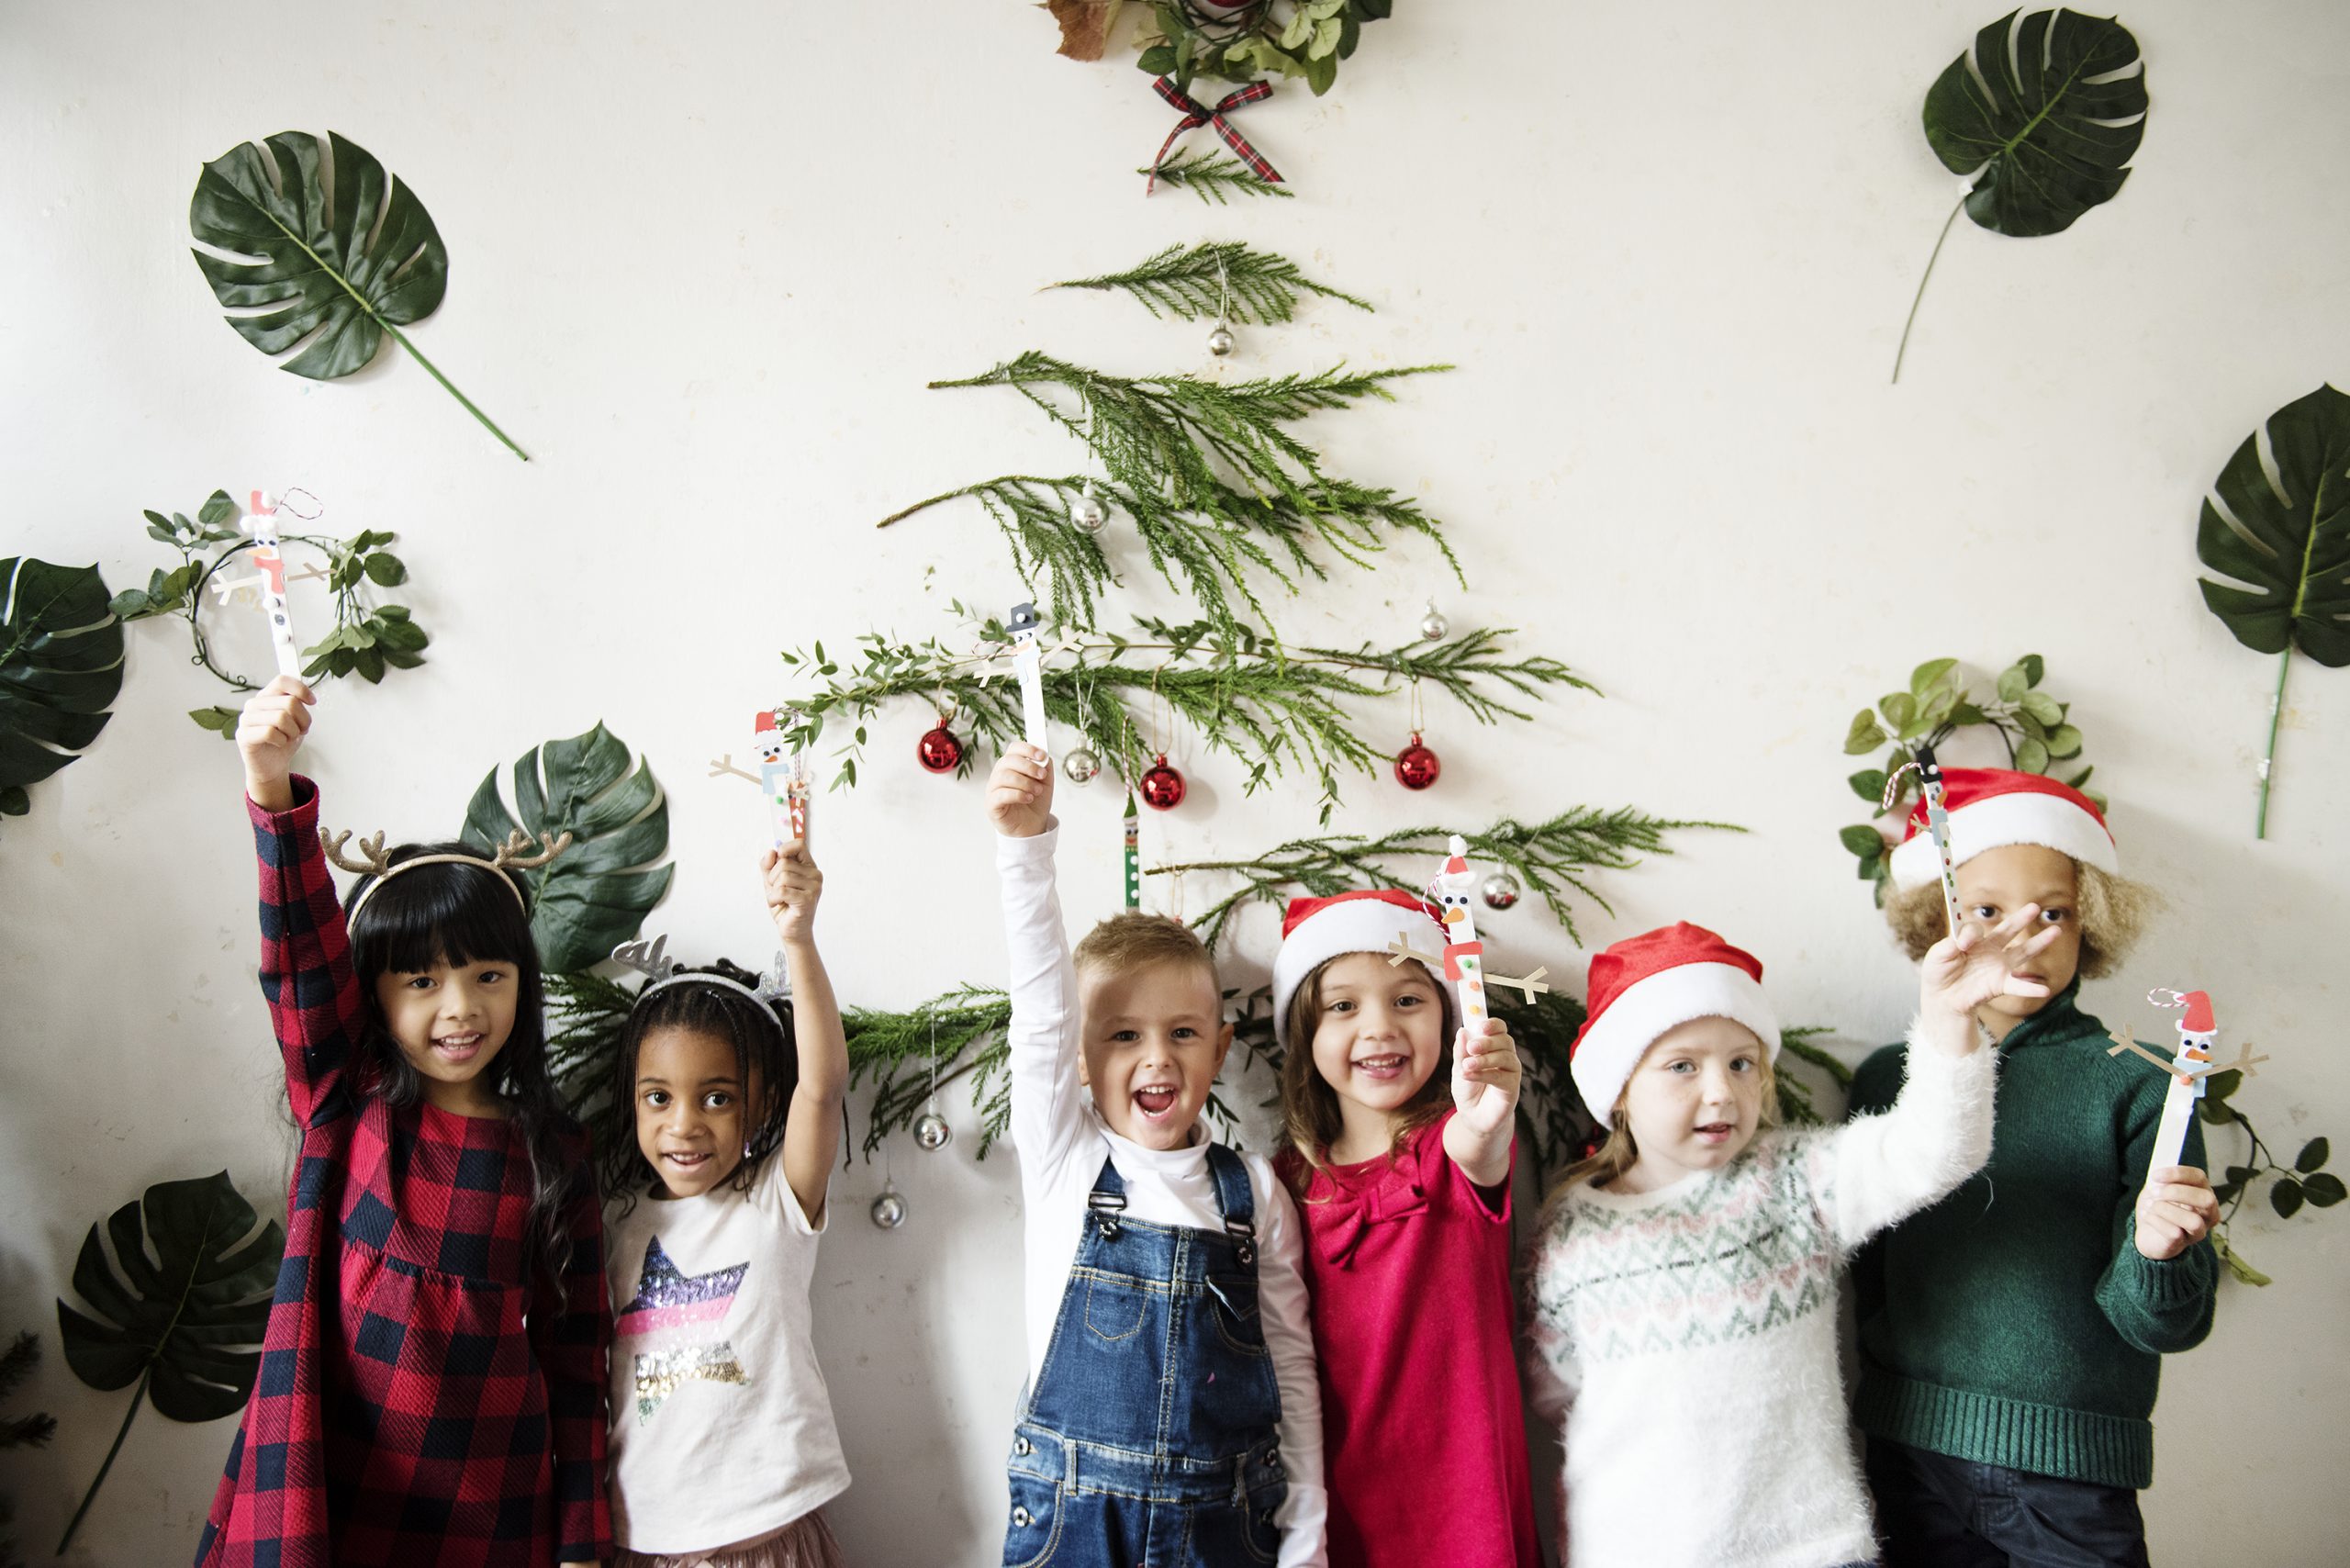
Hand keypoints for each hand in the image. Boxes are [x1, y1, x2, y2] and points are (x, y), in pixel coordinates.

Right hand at [236, 675, 313, 810]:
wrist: (272, 765)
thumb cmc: (284, 740)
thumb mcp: (296, 720)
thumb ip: (298, 705)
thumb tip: (307, 697)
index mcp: (267, 696)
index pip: (282, 681)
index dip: (301, 689)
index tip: (312, 702)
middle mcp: (254, 704)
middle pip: (289, 702)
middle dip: (304, 719)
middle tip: (301, 730)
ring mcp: (246, 719)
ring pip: (281, 717)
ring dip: (293, 731)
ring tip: (289, 737)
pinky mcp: (243, 736)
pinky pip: (270, 732)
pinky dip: (281, 740)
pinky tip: (279, 743)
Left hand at [762, 841, 822, 945]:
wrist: (792, 931)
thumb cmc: (785, 906)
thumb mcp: (772, 882)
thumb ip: (769, 866)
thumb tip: (771, 852)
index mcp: (809, 867)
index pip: (799, 845)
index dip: (784, 849)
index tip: (777, 860)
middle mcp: (815, 875)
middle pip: (784, 862)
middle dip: (772, 877)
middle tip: (776, 890)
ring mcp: (814, 887)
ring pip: (782, 876)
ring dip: (772, 890)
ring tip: (778, 899)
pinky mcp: (807, 899)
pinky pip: (782, 890)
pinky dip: (773, 898)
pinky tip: (778, 904)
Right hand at [986, 743, 1052, 837]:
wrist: (1032, 827)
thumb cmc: (1035, 803)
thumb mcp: (1045, 783)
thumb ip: (1045, 767)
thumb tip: (1044, 756)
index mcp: (1011, 766)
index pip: (1014, 749)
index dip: (1027, 749)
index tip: (1041, 756)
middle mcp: (999, 775)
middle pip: (1008, 760)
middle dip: (1028, 766)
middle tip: (1041, 776)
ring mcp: (993, 789)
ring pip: (1003, 776)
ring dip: (1024, 782)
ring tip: (1036, 791)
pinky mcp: (991, 805)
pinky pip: (1000, 794)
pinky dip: (1018, 794)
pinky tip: (1028, 798)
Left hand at [1452, 1017, 1521, 1133]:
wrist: (1472, 1115)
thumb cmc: (1468, 1089)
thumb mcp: (1459, 1068)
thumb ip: (1461, 1051)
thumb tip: (1462, 1030)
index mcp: (1493, 1046)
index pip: (1499, 1028)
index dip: (1492, 1023)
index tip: (1480, 1025)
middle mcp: (1506, 1055)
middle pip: (1504, 1040)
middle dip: (1487, 1042)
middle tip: (1470, 1048)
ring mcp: (1511, 1071)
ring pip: (1504, 1057)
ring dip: (1484, 1060)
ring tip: (1466, 1066)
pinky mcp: (1512, 1087)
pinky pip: (1501, 1076)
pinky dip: (1484, 1074)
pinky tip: (1470, 1075)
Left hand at [1920, 903, 2063, 1021]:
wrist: (1941, 999)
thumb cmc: (1939, 973)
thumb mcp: (1938, 955)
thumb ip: (1950, 943)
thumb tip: (1965, 940)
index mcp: (1974, 940)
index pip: (1976, 928)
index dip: (1970, 933)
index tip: (1962, 945)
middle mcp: (1990, 950)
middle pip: (2009, 930)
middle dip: (2021, 918)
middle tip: (2034, 907)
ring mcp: (1998, 966)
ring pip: (2023, 952)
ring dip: (2039, 943)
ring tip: (2056, 931)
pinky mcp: (2000, 984)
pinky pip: (2018, 986)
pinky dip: (2031, 988)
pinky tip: (2043, 989)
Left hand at [2134, 1164, 2219, 1259]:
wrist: (2148, 1233)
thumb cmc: (2157, 1207)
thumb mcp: (2157, 1187)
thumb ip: (2161, 1177)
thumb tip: (2159, 1164)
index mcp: (2202, 1192)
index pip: (2199, 1177)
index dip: (2177, 1174)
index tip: (2154, 1175)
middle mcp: (2208, 1213)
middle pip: (2206, 1199)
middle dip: (2176, 1192)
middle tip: (2154, 1192)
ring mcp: (2198, 1231)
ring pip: (2194, 1220)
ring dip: (2166, 1210)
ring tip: (2150, 1206)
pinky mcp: (2184, 1244)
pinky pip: (2175, 1233)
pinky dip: (2156, 1222)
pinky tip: (2148, 1217)